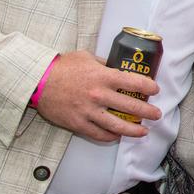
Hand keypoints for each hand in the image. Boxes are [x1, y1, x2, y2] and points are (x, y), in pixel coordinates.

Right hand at [35, 50, 160, 142]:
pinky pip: (99, 134)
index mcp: (103, 76)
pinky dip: (111, 137)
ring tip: (144, 131)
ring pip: (118, 125)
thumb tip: (118, 67)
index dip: (148, 87)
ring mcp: (89, 111)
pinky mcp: (78, 123)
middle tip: (157, 114)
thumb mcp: (86, 57)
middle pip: (131, 106)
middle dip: (148, 111)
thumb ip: (104, 64)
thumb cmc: (62, 67)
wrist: (37, 81)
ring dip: (134, 130)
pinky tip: (118, 136)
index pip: (134, 82)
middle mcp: (99, 95)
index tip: (155, 90)